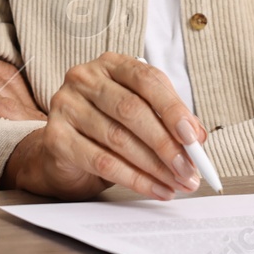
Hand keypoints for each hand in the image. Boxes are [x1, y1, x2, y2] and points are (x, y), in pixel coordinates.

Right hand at [1, 52, 205, 201]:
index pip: (147, 80)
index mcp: (110, 64)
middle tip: (188, 169)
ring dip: (154, 167)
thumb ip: (168, 120)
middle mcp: (84, 79)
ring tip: (176, 184)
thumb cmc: (107, 126)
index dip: (173, 109)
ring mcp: (66, 105)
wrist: (63, 150)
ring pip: (118, 138)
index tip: (194, 138)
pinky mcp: (55, 137)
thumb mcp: (141, 115)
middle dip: (166, 144)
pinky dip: (134, 179)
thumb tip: (197, 138)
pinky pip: (101, 161)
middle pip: (131, 110)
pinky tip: (154, 189)